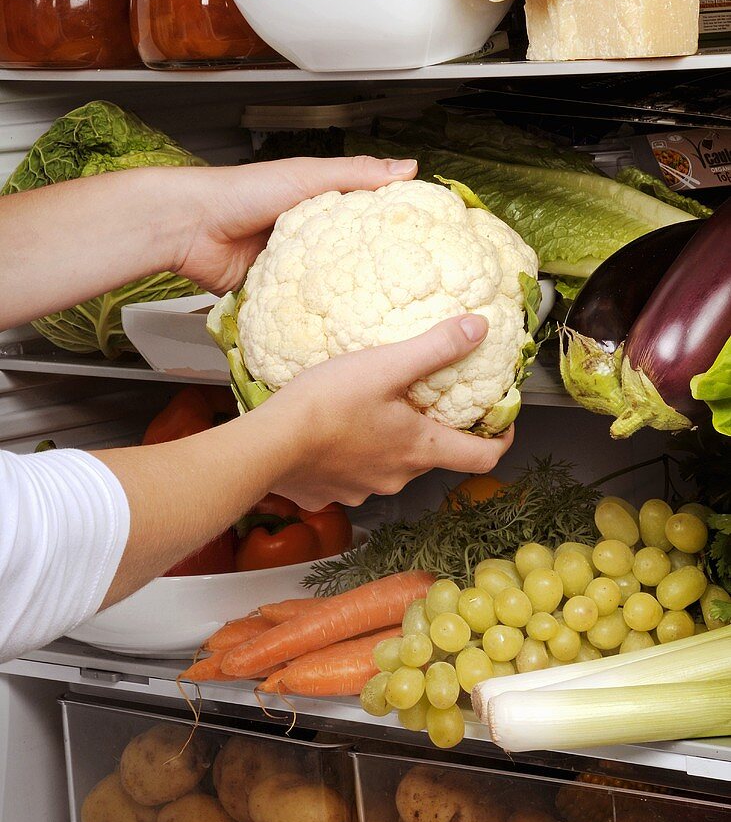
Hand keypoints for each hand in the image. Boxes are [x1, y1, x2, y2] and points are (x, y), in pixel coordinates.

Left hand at [173, 154, 416, 294]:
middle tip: (412, 293)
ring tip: (385, 316)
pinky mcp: (272, 294)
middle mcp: (307, 237)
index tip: (425, 245)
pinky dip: (315, 316)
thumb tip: (409, 167)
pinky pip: (300, 308)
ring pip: (328, 286)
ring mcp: (291, 268)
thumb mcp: (306, 176)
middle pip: (349, 256)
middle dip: (375, 272)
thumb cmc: (242, 193)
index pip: (365, 216)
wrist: (189, 227)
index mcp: (318, 204)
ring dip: (346, 299)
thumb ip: (355, 173)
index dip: (392, 228)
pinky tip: (342, 328)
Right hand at [264, 314, 513, 508]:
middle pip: (432, 456)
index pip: (482, 457)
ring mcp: (362, 490)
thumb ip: (436, 347)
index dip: (500, 440)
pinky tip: (334, 434)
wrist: (268, 445)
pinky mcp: (329, 493)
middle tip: (423, 400)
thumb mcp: (386, 365)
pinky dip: (351, 457)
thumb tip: (479, 328)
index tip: (500, 424)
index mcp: (419, 449)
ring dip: (388, 443)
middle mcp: (397, 477)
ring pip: (390, 466)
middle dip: (433, 431)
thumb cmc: (327, 405)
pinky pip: (351, 475)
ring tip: (371, 411)